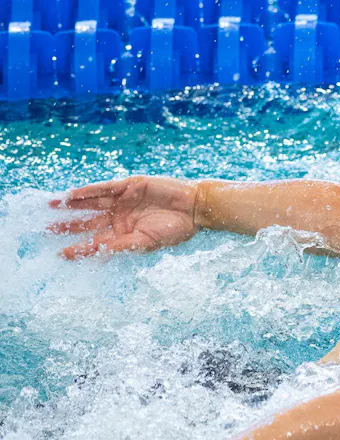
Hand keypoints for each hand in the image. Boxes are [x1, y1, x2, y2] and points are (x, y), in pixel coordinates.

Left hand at [48, 176, 199, 259]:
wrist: (194, 208)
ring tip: (51, 205)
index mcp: (124, 235)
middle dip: (68, 225)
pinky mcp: (128, 186)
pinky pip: (103, 189)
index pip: (95, 242)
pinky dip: (87, 192)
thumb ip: (119, 246)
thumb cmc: (174, 230)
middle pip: (88, 222)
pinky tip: (72, 195)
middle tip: (46, 228)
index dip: (77, 247)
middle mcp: (120, 218)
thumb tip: (95, 254)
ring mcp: (123, 201)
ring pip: (91, 203)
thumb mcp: (145, 243)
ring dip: (72, 205)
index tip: (59, 253)